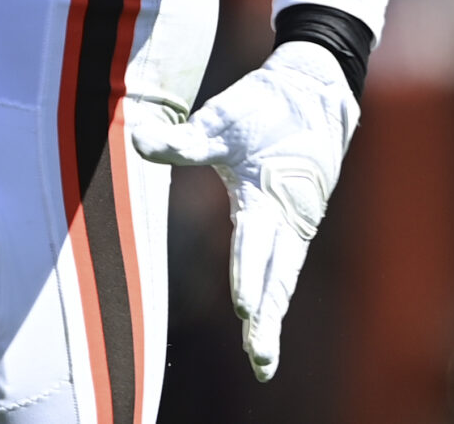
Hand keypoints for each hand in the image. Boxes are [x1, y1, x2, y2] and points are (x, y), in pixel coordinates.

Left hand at [128, 42, 358, 380]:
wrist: (315, 92)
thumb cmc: (264, 107)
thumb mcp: (222, 119)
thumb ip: (183, 140)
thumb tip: (138, 141)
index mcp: (268, 196)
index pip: (256, 245)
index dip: (248, 277)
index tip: (244, 311)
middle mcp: (288, 219)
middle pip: (276, 280)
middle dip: (266, 321)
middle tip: (258, 360)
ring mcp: (297, 224)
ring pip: (283, 280)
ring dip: (272, 317)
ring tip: (261, 361)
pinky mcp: (298, 223)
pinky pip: (288, 269)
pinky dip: (278, 297)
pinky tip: (266, 322)